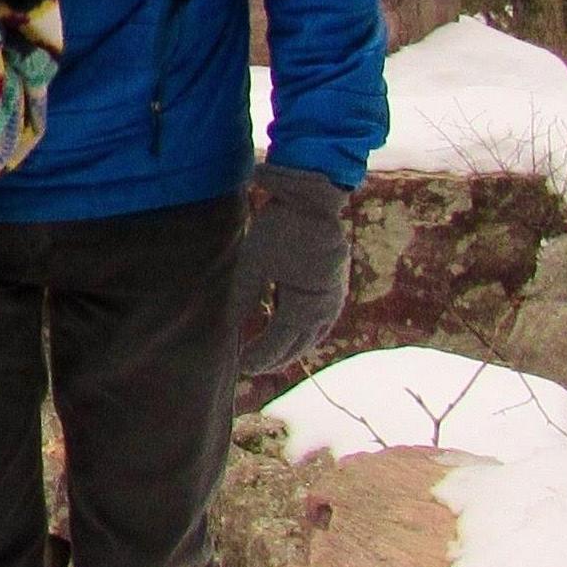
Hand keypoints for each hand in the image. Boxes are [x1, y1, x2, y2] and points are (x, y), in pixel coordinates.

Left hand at [229, 163, 350, 372]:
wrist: (315, 198)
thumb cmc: (281, 228)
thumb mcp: (254, 262)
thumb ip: (243, 297)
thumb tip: (230, 326)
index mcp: (306, 306)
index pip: (278, 343)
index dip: (259, 356)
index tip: (241, 367)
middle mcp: (325, 309)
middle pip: (298, 345)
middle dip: (274, 359)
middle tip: (251, 368)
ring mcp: (334, 299)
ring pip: (312, 336)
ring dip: (291, 349)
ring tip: (270, 358)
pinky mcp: (336, 287)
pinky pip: (321, 322)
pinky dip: (304, 333)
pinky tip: (292, 332)